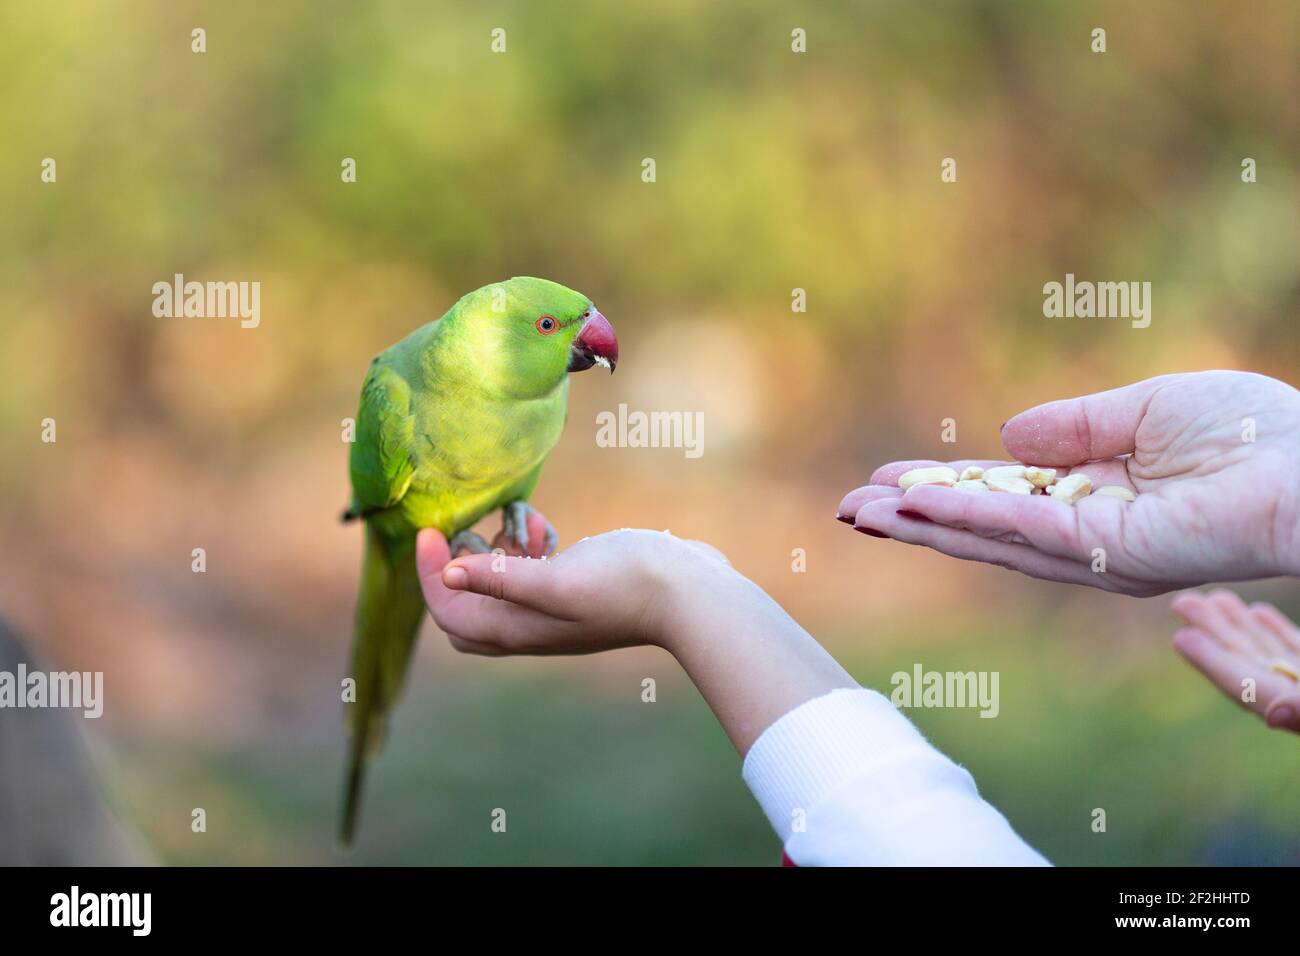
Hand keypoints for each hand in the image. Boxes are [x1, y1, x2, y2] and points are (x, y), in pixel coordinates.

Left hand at [416, 525, 856, 753]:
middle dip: (458, 565)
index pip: (446, 610)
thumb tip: (445, 576)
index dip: (427, 572)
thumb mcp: (554, 579)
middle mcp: (527, 625)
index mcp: (514, 629)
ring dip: (499, 549)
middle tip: (474, 530)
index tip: (430, 529)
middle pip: (464, 606)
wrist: (689, 593)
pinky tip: (547, 529)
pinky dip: (528, 548)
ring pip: (498, 583)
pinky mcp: (574, 589)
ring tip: (526, 523)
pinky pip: (530, 572)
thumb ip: (499, 578)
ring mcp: (552, 609)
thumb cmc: (623, 585)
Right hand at [839, 371, 1299, 595]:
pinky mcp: (1110, 555)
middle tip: (848, 508)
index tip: (891, 476)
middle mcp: (1089, 537)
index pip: (1003, 497)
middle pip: (983, 530)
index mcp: (1098, 500)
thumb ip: (1073, 427)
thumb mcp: (1143, 409)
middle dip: (915, 519)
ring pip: (990, 540)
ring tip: (860, 513)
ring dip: (923, 526)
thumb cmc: (1251, 432)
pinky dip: (968, 517)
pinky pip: (1024, 533)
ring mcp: (1096, 553)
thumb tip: (1004, 436)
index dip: (946, 487)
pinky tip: (919, 505)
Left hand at [1172, 590, 1299, 733]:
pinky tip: (1258, 610)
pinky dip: (1278, 632)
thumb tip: (1275, 714)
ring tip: (1215, 598)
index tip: (1180, 637)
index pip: (1247, 686)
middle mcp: (1297, 698)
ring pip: (1273, 653)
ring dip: (1242, 626)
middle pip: (1251, 664)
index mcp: (1297, 710)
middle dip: (1216, 634)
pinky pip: (1299, 651)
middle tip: (1182, 603)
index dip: (1212, 662)